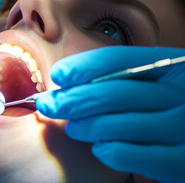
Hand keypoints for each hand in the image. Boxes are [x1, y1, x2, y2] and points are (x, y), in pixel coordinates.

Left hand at [36, 46, 184, 182]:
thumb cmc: (168, 109)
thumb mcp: (155, 84)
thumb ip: (122, 79)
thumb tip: (66, 82)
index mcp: (172, 66)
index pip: (118, 59)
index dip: (82, 66)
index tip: (58, 75)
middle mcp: (182, 92)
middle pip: (112, 92)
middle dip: (72, 99)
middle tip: (48, 105)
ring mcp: (184, 126)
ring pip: (118, 124)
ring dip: (86, 126)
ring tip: (73, 127)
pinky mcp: (181, 160)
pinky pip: (129, 154)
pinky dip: (107, 150)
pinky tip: (100, 148)